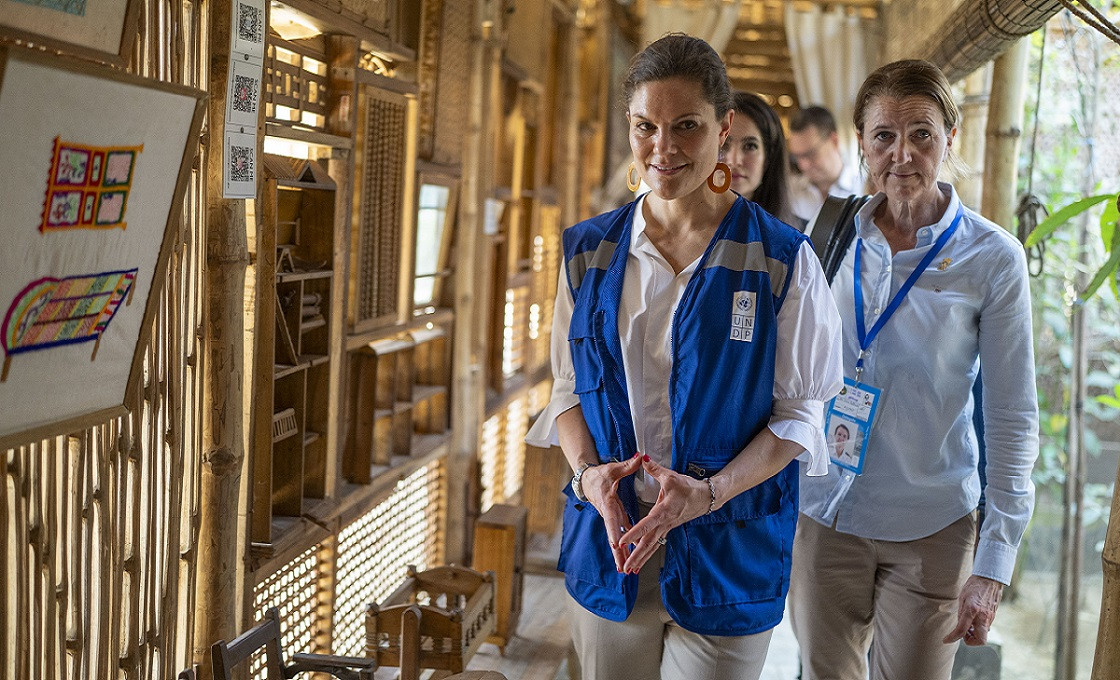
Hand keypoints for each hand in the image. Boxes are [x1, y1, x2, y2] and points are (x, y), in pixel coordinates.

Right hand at [580, 453, 643, 572]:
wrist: (587, 480)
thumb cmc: (599, 474)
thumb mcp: (612, 469)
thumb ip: (627, 466)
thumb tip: (640, 457)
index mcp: (607, 502)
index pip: (610, 518)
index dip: (613, 530)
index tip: (615, 542)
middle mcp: (608, 513)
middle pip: (613, 535)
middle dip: (617, 552)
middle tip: (622, 567)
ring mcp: (610, 517)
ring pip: (615, 538)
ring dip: (620, 554)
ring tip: (624, 569)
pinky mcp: (614, 517)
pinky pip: (620, 534)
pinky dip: (623, 546)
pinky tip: (629, 555)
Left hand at [616, 457, 710, 573]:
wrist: (707, 497)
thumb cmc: (689, 487)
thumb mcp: (671, 476)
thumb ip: (655, 469)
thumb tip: (642, 458)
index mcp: (664, 511)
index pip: (647, 524)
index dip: (634, 533)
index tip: (623, 541)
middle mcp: (665, 523)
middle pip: (649, 542)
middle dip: (636, 556)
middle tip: (625, 567)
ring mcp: (667, 528)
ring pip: (652, 546)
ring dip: (641, 558)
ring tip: (630, 571)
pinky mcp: (668, 528)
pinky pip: (655, 543)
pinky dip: (647, 553)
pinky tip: (639, 561)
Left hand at [943, 575, 1003, 645]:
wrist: (990, 579)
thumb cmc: (974, 586)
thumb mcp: (962, 597)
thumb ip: (961, 613)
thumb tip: (959, 626)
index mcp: (972, 610)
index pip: (961, 630)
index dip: (952, 637)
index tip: (946, 640)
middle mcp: (983, 616)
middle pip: (981, 641)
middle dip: (971, 641)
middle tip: (963, 633)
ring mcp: (990, 617)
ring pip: (984, 635)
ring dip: (974, 634)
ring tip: (967, 625)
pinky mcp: (993, 616)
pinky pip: (986, 628)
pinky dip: (978, 628)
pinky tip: (973, 619)